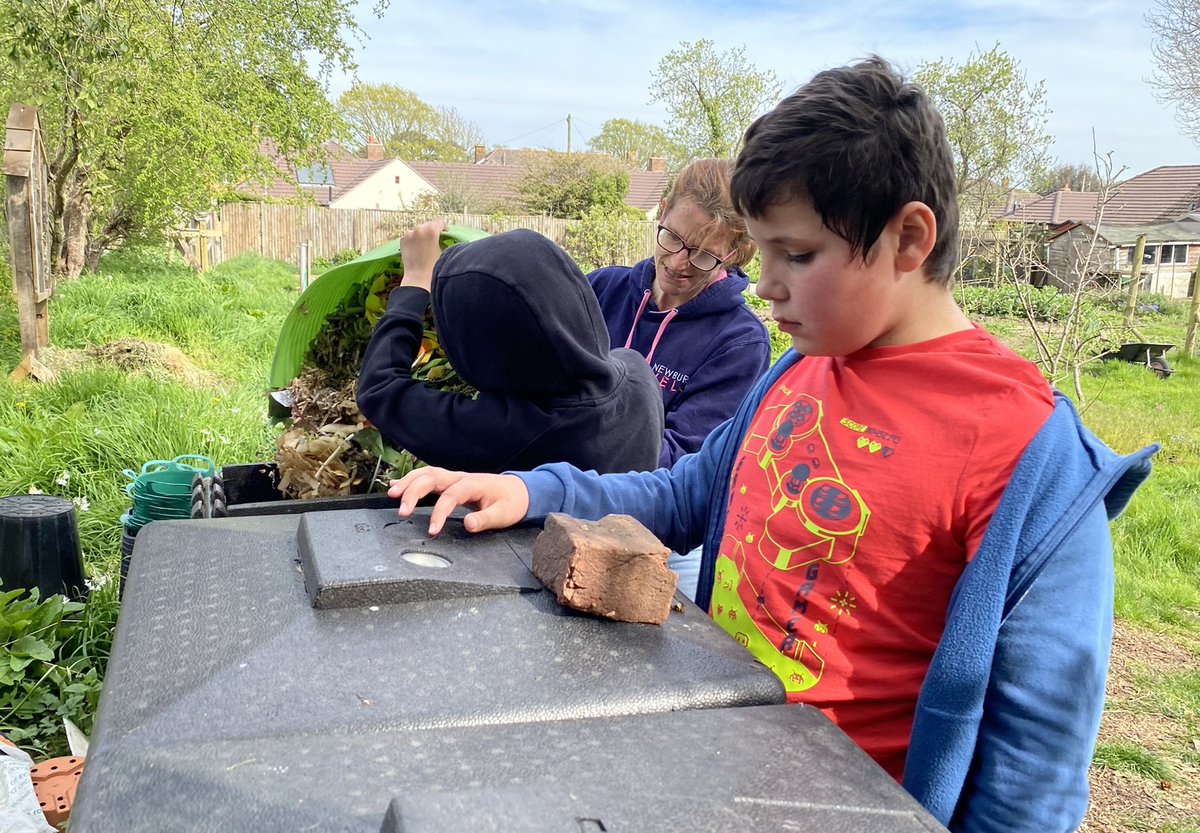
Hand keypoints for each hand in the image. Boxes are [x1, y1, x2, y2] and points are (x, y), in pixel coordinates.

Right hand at [387, 466, 530, 535]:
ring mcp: (454, 477)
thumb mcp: (504, 514)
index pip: (451, 496)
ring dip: (408, 482)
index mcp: (473, 485)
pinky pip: (427, 476)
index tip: (432, 531)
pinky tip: (396, 485)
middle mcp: (461, 478)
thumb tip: (468, 524)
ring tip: (392, 494)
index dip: (439, 513)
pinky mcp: (451, 481)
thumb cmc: (511, 503)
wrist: (519, 490)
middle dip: (414, 491)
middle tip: (402, 511)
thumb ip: (486, 520)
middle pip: (432, 477)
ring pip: (426, 473)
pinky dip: (410, 479)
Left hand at [399, 219, 444, 291]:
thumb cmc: (434, 267)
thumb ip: (443, 240)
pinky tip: (417, 248)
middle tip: (435, 240)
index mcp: (431, 230)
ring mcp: (409, 234)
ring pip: (419, 229)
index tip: (445, 233)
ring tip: (425, 245)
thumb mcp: (443, 251)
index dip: (444, 228)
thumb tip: (442, 236)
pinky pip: (411, 235)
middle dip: (433, 230)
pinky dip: (414, 239)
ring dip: (423, 234)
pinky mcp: (402, 240)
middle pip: (428, 224)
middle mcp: (419, 229)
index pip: (440, 222)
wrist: (418, 278)